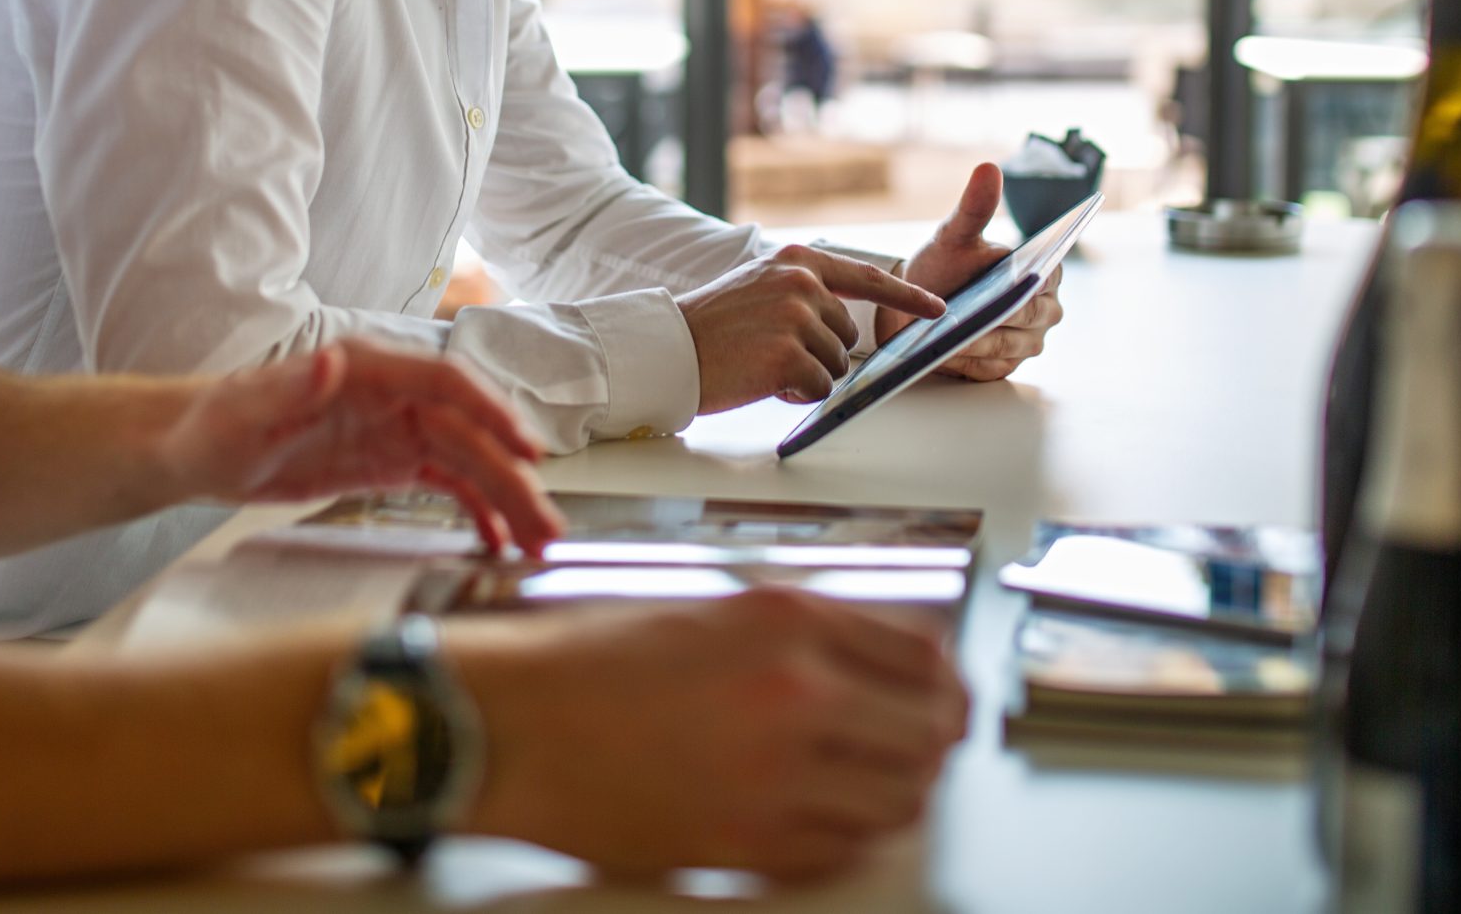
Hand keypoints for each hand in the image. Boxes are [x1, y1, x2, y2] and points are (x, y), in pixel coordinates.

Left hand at [155, 343, 562, 554]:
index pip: (446, 384)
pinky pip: (446, 482)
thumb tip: (332, 362)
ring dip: (507, 499)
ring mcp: (396, 431)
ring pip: (469, 462)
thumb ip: (290, 387)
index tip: (526, 448)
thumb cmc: (213, 423)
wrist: (195, 449)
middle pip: (470, 433)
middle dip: (513, 476)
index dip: (492, 412)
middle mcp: (394, 397)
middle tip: (546, 524)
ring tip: (537, 542)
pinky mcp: (389, 463)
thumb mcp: (244, 410)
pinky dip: (475, 509)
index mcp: (370, 371)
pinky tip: (495, 540)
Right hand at [452, 588, 969, 879]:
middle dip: (939, 734)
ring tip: (888, 780)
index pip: (920, 652)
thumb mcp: (711, 610)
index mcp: (788, 621)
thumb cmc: (590, 663)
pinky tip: (834, 816)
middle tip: (935, 738)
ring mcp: (777, 776)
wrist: (515, 725)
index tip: (945, 686)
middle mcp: (797, 694)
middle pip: (929, 729)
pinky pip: (842, 850)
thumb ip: (800, 631)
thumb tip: (875, 660)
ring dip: (904, 789)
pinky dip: (852, 836)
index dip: (944, 675)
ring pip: (899, 799)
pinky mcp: (749, 845)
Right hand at [679, 246, 944, 412]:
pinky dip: (797, 394)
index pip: (866, 278)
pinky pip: (820, 388)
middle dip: (820, 353)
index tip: (938, 309)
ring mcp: (797, 318)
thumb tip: (846, 326)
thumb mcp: (760, 286)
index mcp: (797, 260)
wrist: (668, 348)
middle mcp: (802, 283)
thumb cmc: (712, 326)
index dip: (906, 296)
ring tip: (762, 364)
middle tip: (771, 352)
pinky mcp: (789, 356)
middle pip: (847, 335)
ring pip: (836, 365)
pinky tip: (763, 381)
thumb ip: (804, 292)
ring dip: (807, 375)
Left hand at [887, 164, 1067, 381]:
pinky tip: (946, 352)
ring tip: (951, 333)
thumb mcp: (955, 235)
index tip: (1013, 281)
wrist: (919, 302)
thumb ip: (973, 207)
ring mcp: (1026, 343)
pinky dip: (967, 360)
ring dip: (979, 340)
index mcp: (1044, 273)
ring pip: (1008, 345)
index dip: (1028, 280)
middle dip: (998, 314)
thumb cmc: (945, 265)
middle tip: (972, 310)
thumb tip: (988, 168)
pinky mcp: (1003, 368)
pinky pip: (989, 367)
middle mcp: (1044, 310)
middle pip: (1027, 316)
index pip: (1045, 278)